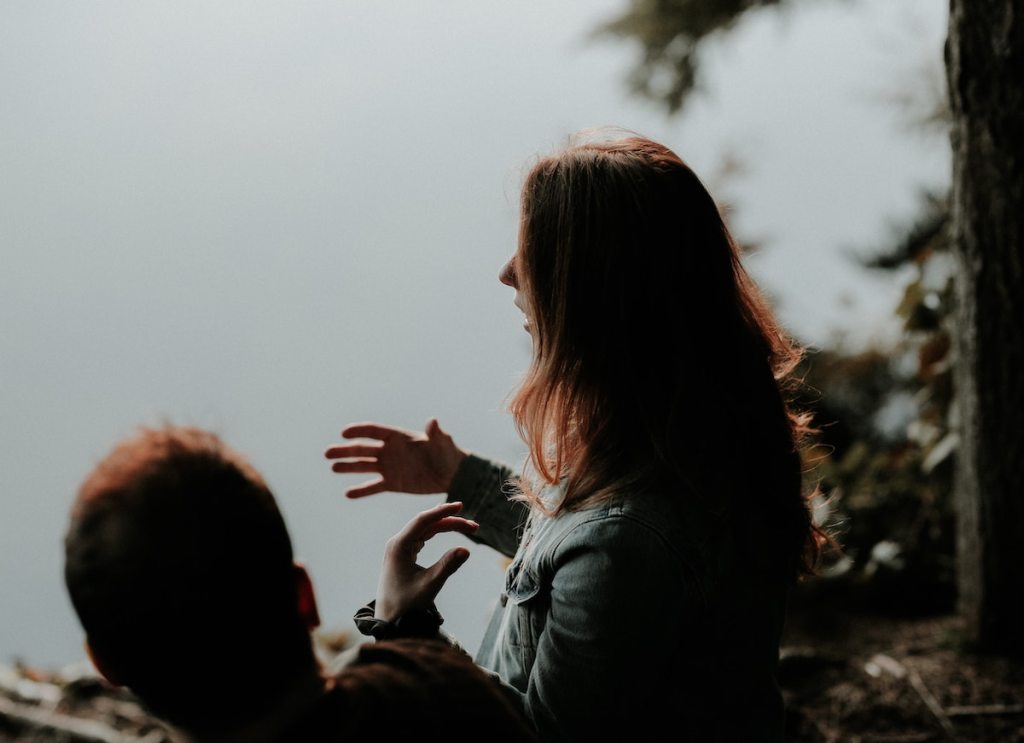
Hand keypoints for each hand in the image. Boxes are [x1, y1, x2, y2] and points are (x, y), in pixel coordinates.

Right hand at [325, 419, 467, 497]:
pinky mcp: (392, 483)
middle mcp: (389, 451)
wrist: (452, 474)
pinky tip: (348, 494)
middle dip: (345, 450)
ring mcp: (389, 467)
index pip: (374, 431)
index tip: (344, 433)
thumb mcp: (442, 442)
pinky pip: (374, 487)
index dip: (359, 431)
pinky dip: (361, 490)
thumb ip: (435, 434)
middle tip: (327, 453)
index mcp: (398, 437)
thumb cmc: (448, 453)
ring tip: (333, 468)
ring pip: (364, 467)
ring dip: (348, 467)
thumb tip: (433, 421)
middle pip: (363, 449)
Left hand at [375, 501, 477, 620]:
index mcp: (398, 546)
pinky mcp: (403, 554)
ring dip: (446, 526)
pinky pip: (422, 537)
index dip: (442, 512)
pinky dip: (437, 533)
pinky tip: (448, 528)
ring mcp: (399, 548)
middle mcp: (397, 543)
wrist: (389, 620)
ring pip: (425, 529)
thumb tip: (466, 550)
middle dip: (450, 521)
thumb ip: (447, 566)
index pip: (422, 520)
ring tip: (469, 528)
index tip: (460, 506)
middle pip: (426, 523)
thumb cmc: (406, 605)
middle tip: (474, 527)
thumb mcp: (429, 585)